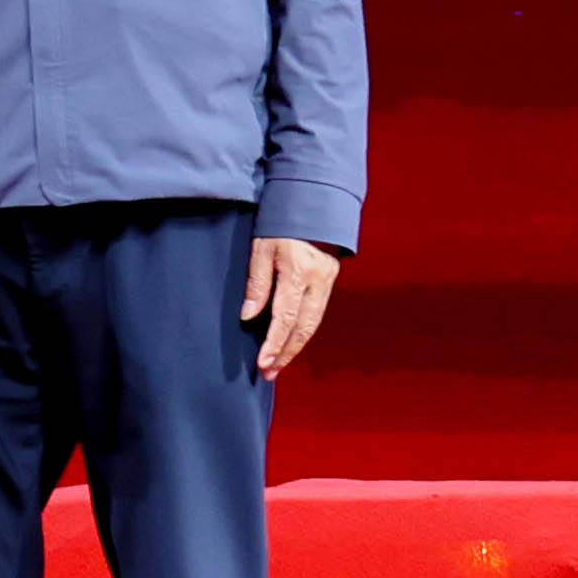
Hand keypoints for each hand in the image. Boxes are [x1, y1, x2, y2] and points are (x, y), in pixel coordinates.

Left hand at [242, 237, 341, 376]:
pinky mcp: (329, 281)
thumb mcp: (260, 249)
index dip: (274, 342)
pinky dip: (303, 331)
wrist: (311, 205)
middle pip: (303, 327)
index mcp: (298, 272)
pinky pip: (316, 313)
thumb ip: (256, 284)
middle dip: (286, 353)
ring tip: (277, 365)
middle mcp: (318, 281)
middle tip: (268, 373)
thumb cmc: (280, 224)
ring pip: (313, 324)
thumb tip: (248, 316)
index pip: (286, 317)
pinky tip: (290, 343)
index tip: (262, 362)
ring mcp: (327, 282)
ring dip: (295, 347)